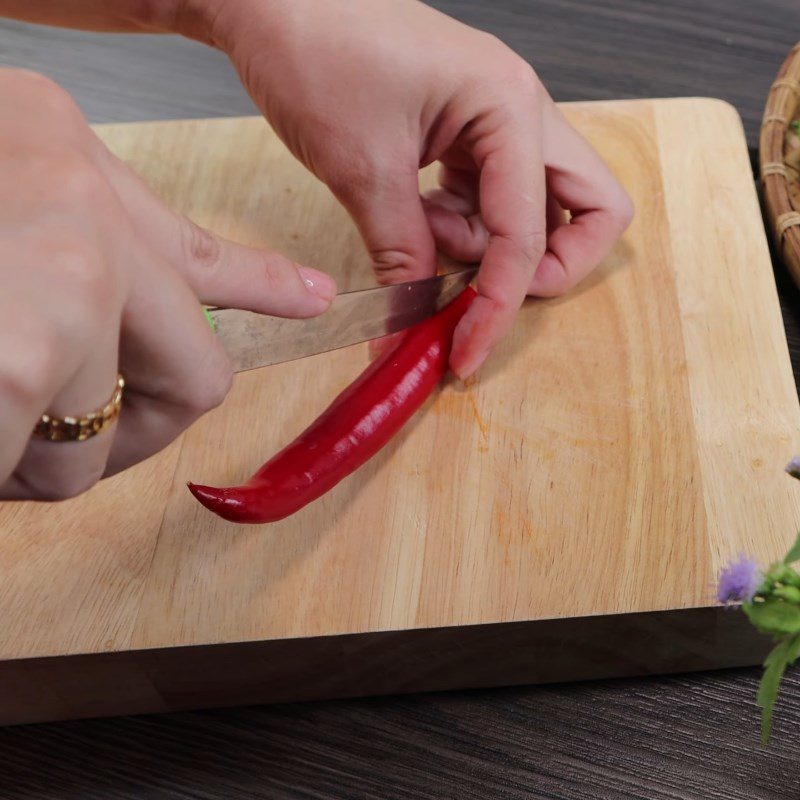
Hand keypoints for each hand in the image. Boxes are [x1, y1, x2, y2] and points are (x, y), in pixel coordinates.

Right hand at [0, 68, 334, 500]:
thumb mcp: (26, 191)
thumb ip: (147, 246)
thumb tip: (304, 294)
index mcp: (66, 159)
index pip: (205, 270)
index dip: (251, 305)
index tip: (309, 307)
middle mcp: (77, 214)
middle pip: (194, 379)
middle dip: (127, 433)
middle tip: (65, 434)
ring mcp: (50, 288)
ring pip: (98, 446)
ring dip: (38, 462)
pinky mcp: (13, 366)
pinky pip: (38, 468)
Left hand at [191, 0, 632, 377]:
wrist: (273, 1)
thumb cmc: (318, 47)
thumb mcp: (363, 168)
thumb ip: (401, 254)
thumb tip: (411, 324)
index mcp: (510, 106)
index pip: (528, 232)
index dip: (498, 304)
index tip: (465, 352)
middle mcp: (519, 111)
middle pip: (587, 208)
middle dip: (546, 267)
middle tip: (488, 295)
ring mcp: (496, 122)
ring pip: (535, 210)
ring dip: (485, 245)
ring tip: (419, 232)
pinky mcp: (466, 135)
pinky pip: (488, 199)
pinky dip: (460, 227)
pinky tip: (415, 216)